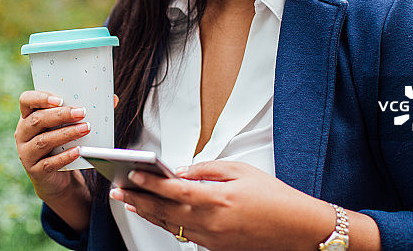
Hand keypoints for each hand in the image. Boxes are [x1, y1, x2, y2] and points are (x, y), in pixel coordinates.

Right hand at [14, 91, 119, 204]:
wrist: (57, 179)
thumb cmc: (62, 145)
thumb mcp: (68, 127)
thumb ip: (84, 112)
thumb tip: (112, 99)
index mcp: (28, 117)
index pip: (26, 101)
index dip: (40, 98)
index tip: (60, 99)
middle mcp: (22, 134)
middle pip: (36, 120)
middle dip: (60, 115)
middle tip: (82, 112)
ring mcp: (26, 153)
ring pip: (43, 141)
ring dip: (66, 133)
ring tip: (85, 129)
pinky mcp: (35, 171)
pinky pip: (49, 163)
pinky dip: (65, 157)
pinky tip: (78, 151)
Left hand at [108, 160, 332, 250]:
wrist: (296, 228)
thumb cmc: (273, 197)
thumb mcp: (240, 170)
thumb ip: (207, 169)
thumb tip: (181, 171)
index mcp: (217, 198)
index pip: (173, 190)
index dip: (150, 182)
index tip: (132, 173)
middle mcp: (210, 222)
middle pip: (164, 210)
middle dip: (137, 199)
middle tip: (117, 189)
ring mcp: (211, 238)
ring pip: (170, 225)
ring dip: (146, 213)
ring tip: (128, 202)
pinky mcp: (215, 247)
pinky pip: (183, 234)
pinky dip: (166, 224)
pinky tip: (155, 215)